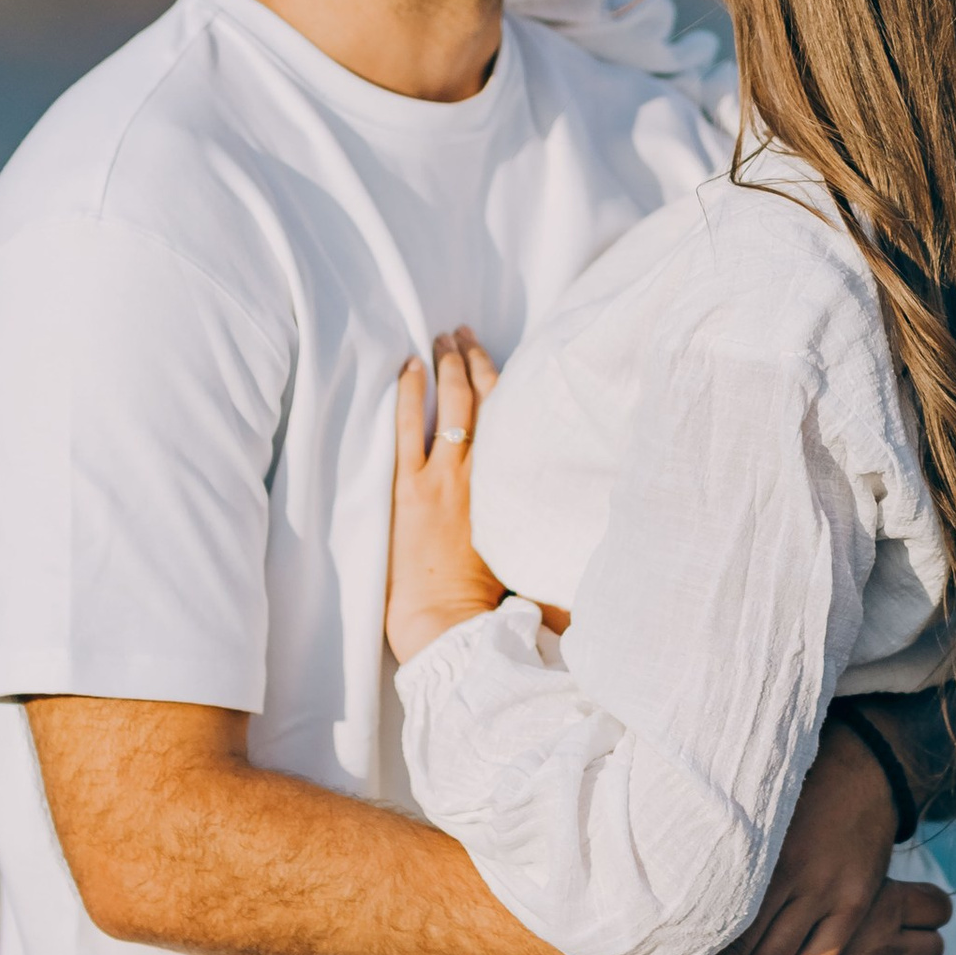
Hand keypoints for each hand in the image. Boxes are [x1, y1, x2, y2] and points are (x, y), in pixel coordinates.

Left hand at [388, 331, 504, 665]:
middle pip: (483, 401)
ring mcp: (443, 478)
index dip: (507, 382)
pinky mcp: (409, 489)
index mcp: (509, 487)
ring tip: (437, 340)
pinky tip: (408, 369)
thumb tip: (547, 497)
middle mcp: (480, 474)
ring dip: (445, 367)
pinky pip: (407, 428)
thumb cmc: (486, 599)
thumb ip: (526, 515)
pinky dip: (408, 395)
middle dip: (472, 360)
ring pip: (450, 406)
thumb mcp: (518, 549)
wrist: (448, 621)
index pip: (514, 420)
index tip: (501, 358)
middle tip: (462, 332)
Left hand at [632, 711, 905, 954]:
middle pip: (732, 952)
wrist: (865, 765)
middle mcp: (788, 875)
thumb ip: (709, 843)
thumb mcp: (746, 803)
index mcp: (753, 849)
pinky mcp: (853, 905)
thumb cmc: (790, 784)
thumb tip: (650, 875)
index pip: (705, 922)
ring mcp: (825, 893)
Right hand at [698, 875, 950, 954]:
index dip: (930, 914)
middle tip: (894, 951)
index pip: (937, 909)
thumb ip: (840, 883)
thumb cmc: (764, 893)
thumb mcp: (805, 874)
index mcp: (874, 900)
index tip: (914, 917)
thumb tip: (868, 873)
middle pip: (933, 950)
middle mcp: (879, 943)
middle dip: (918, 952)